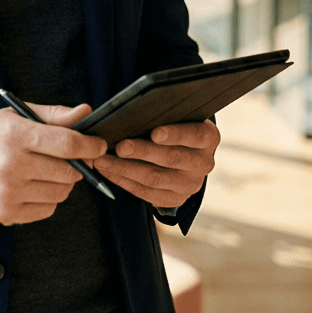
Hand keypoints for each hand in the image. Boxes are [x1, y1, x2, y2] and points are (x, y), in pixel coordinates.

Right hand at [0, 102, 107, 225]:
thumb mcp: (16, 116)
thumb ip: (54, 115)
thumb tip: (86, 113)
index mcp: (16, 135)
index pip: (66, 143)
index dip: (89, 145)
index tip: (99, 145)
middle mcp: (12, 165)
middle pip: (68, 172)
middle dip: (76, 165)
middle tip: (70, 158)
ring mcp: (9, 192)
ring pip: (60, 193)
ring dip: (62, 183)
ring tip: (46, 171)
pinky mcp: (6, 213)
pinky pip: (47, 209)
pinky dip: (47, 199)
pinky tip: (33, 186)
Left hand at [93, 119, 218, 207]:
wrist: (185, 154)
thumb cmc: (174, 125)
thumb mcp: (177, 116)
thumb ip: (163, 114)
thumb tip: (133, 112)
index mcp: (208, 137)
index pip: (195, 135)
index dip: (175, 134)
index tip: (155, 132)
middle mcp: (203, 163)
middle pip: (171, 158)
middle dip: (142, 151)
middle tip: (120, 146)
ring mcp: (190, 184)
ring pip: (154, 178)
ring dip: (125, 168)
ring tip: (103, 159)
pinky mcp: (174, 199)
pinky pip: (145, 192)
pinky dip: (123, 180)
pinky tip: (107, 170)